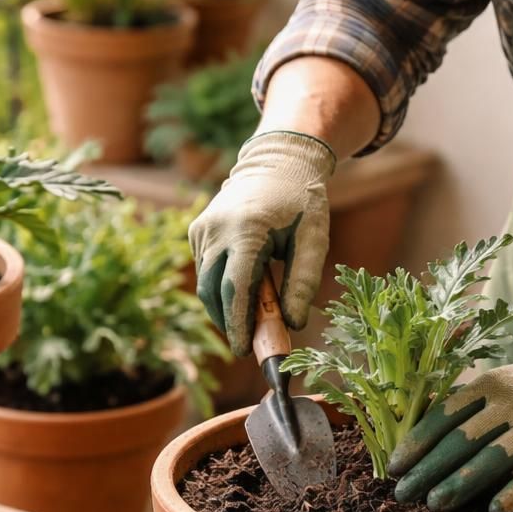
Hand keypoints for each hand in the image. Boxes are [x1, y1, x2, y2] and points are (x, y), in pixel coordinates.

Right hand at [189, 130, 334, 355]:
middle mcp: (215, 229)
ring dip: (224, 307)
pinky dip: (220, 288)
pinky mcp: (197, 231)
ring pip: (205, 284)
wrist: (278, 161)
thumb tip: (293, 324)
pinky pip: (204, 270)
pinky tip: (242, 290)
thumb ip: (304, 283)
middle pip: (213, 291)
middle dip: (229, 322)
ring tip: (250, 318)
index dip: (238, 324)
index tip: (246, 350)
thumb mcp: (315, 240)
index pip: (235, 288)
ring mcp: (202, 229)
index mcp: (246, 230)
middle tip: (250, 344)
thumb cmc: (302, 201)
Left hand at [388, 330, 512, 511]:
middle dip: (429, 469)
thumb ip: (462, 405)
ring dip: (462, 482)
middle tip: (404, 495)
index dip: (416, 443)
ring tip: (436, 505)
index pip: (443, 415)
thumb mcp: (496, 385)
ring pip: (495, 456)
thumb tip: (413, 433)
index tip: (394, 468)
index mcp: (488, 385)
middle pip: (462, 439)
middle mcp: (511, 402)